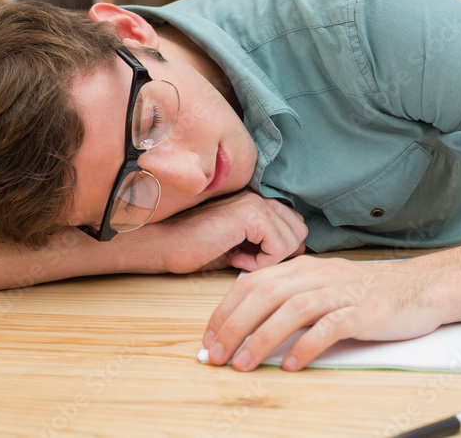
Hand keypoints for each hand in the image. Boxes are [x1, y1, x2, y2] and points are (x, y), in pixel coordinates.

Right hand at [142, 189, 307, 274]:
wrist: (161, 244)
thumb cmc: (193, 248)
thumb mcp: (238, 246)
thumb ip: (267, 243)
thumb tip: (300, 249)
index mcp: (256, 201)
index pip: (294, 225)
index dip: (278, 250)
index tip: (250, 258)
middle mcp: (258, 196)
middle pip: (299, 231)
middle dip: (279, 253)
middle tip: (246, 260)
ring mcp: (254, 202)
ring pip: (294, 239)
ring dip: (269, 259)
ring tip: (238, 259)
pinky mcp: (250, 214)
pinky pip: (279, 247)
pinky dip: (261, 263)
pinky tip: (235, 260)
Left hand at [201, 255, 449, 371]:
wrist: (421, 288)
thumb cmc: (369, 292)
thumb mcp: (324, 285)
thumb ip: (291, 297)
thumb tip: (249, 322)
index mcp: (304, 268)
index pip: (253, 283)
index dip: (225, 310)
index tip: (209, 337)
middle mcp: (318, 276)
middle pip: (265, 295)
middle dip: (234, 326)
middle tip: (216, 354)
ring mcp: (341, 292)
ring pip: (292, 310)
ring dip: (263, 337)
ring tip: (245, 363)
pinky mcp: (363, 311)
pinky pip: (329, 327)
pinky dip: (306, 346)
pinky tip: (291, 363)